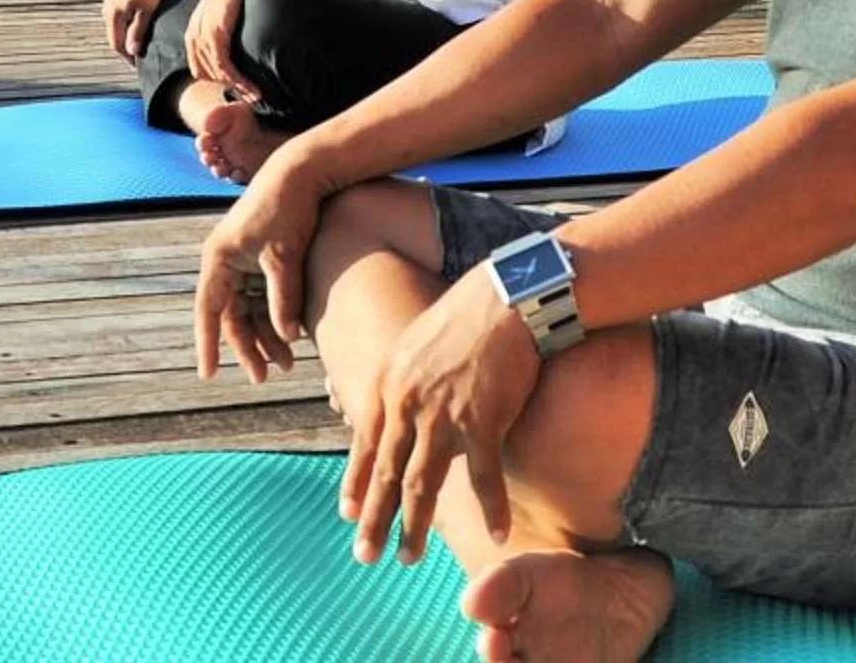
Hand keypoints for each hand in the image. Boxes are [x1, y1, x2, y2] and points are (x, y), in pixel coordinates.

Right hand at [103, 0, 166, 60]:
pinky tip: (136, 23)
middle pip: (114, 34)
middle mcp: (107, 7)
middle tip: (140, 55)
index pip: (116, 43)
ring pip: (116, 24)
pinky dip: (126, 22)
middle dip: (125, 45)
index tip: (139, 64)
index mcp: (113, 13)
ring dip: (125, 34)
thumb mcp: (146, 9)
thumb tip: (131, 51)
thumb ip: (137, 31)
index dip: (127, 56)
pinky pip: (119, 13)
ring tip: (139, 40)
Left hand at [185, 0, 261, 100]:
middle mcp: (193, 39)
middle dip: (228, 89)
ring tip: (256, 95)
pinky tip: (252, 87)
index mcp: (191, 37)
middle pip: (207, 76)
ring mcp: (202, 39)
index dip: (216, 82)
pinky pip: (225, 67)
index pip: (199, 70)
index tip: (236, 89)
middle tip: (250, 97)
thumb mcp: (217, 19)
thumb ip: (217, 36)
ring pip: (218, 75)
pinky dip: (238, 81)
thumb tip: (229, 53)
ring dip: (238, 88)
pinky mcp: (216, 37)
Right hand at [192, 154, 325, 383]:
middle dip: (248, 346)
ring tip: (286, 363)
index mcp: (219, 257)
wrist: (302, 171)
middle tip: (264, 376)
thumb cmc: (288, 208)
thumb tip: (287, 337)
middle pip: (231, 315)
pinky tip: (291, 338)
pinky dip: (275, 317)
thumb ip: (284, 298)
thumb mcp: (285, 256)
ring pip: (249, 309)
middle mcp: (225, 261)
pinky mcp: (260, 259)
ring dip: (265, 335)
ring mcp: (242, 260)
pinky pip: (262, 297)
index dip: (207, 344)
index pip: (208, 310)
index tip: (208, 374)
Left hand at [341, 268, 539, 565]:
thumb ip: (400, 382)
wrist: (508, 298)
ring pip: (423, 483)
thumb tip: (392, 407)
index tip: (347, 514)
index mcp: (388, 384)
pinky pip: (483, 477)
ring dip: (414, 526)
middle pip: (387, 472)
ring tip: (408, 558)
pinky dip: (491, 507)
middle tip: (364, 556)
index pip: (365, 444)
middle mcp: (407, 402)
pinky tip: (495, 533)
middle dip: (374, 519)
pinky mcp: (482, 420)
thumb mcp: (413, 344)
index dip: (356, 483)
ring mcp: (442, 414)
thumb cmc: (465, 318)